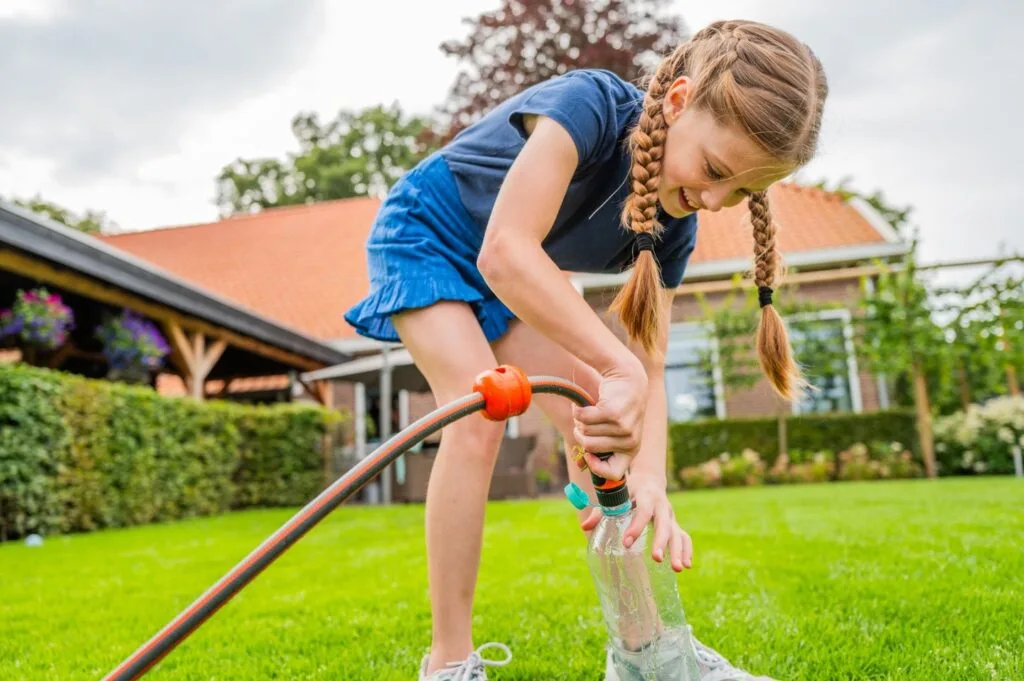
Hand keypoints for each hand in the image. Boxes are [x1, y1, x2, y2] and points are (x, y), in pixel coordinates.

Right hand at [572, 356, 647, 480]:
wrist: (629, 377)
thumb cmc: (618, 406)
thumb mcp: (614, 431)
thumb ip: (600, 447)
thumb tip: (580, 464)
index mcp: (632, 450)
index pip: (613, 474)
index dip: (595, 466)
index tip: (587, 454)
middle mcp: (630, 441)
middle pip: (589, 447)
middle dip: (582, 433)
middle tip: (588, 420)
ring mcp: (623, 428)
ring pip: (585, 431)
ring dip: (580, 419)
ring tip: (591, 409)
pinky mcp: (614, 413)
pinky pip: (583, 417)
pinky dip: (578, 409)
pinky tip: (588, 403)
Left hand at [582, 476, 693, 572]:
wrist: (649, 481)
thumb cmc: (628, 490)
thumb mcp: (615, 495)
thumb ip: (601, 511)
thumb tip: (584, 527)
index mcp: (646, 496)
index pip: (642, 511)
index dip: (636, 526)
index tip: (627, 542)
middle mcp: (661, 506)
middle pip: (664, 524)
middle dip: (661, 542)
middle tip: (656, 559)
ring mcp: (670, 516)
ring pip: (678, 533)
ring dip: (678, 551)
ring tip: (677, 568)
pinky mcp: (674, 524)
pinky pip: (684, 537)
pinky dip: (687, 550)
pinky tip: (686, 565)